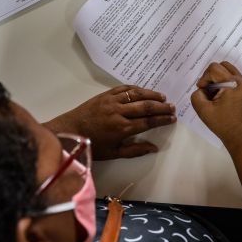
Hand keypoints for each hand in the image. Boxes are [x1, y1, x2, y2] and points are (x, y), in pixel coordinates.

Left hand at [43, 85, 175, 159]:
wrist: (68, 132)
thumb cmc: (91, 145)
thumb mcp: (113, 153)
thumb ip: (135, 151)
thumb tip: (154, 148)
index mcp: (122, 128)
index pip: (148, 122)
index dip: (163, 119)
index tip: (172, 118)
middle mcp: (118, 112)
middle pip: (146, 106)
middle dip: (161, 107)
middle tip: (172, 107)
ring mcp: (111, 101)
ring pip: (136, 94)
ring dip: (151, 95)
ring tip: (162, 97)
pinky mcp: (104, 95)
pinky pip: (123, 89)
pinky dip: (136, 89)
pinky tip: (143, 91)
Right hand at [190, 62, 241, 151]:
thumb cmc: (225, 125)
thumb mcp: (204, 111)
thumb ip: (197, 96)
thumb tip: (202, 90)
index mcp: (232, 83)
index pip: (214, 68)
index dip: (204, 78)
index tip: (202, 92)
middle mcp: (241, 81)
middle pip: (222, 66)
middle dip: (211, 76)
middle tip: (207, 91)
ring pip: (229, 71)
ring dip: (218, 79)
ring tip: (214, 94)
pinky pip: (234, 80)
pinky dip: (225, 84)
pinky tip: (220, 98)